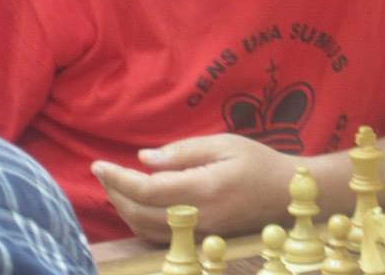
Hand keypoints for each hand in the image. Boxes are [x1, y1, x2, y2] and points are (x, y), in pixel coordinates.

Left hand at [91, 133, 301, 242]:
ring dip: (124, 209)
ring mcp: (199, 234)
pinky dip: (139, 221)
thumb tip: (145, 159)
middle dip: (115, 194)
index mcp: (205, 189)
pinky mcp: (201, 240)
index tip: (97, 165)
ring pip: (147, 230)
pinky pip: (160, 236)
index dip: (118, 179)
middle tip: (102, 173)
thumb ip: (183, 152)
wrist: (287, 194)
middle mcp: (199, 218)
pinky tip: (135, 203)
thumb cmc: (258, 161)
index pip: (149, 189)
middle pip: (141, 213)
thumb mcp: (223, 144)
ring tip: (113, 186)